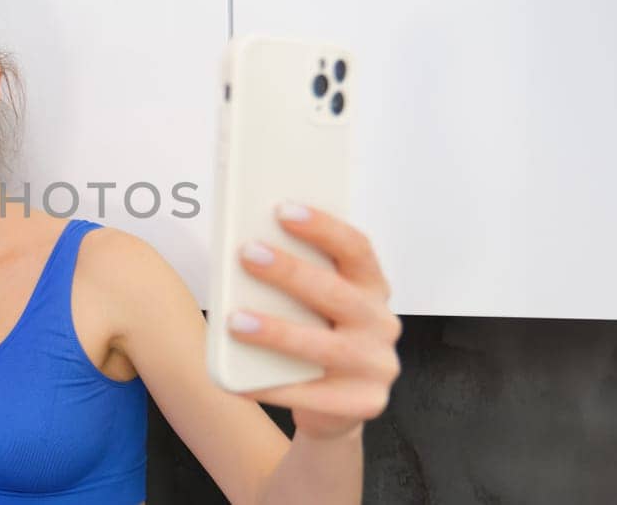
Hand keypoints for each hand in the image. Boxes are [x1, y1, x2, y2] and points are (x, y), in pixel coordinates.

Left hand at [224, 202, 400, 440]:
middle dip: (290, 272)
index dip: (323, 227)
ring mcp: (376, 366)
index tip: (283, 209)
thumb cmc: (318, 337)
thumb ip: (297, 280)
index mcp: (373, 288)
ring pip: (325, 346)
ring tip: (235, 320)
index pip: (357, 248)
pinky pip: (311, 395)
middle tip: (247, 254)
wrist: (336, 407)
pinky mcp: (362, 402)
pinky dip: (270, 386)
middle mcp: (382, 324)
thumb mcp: (316, 305)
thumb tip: (247, 249)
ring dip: (277, 331)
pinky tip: (238, 379)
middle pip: (337, 294)